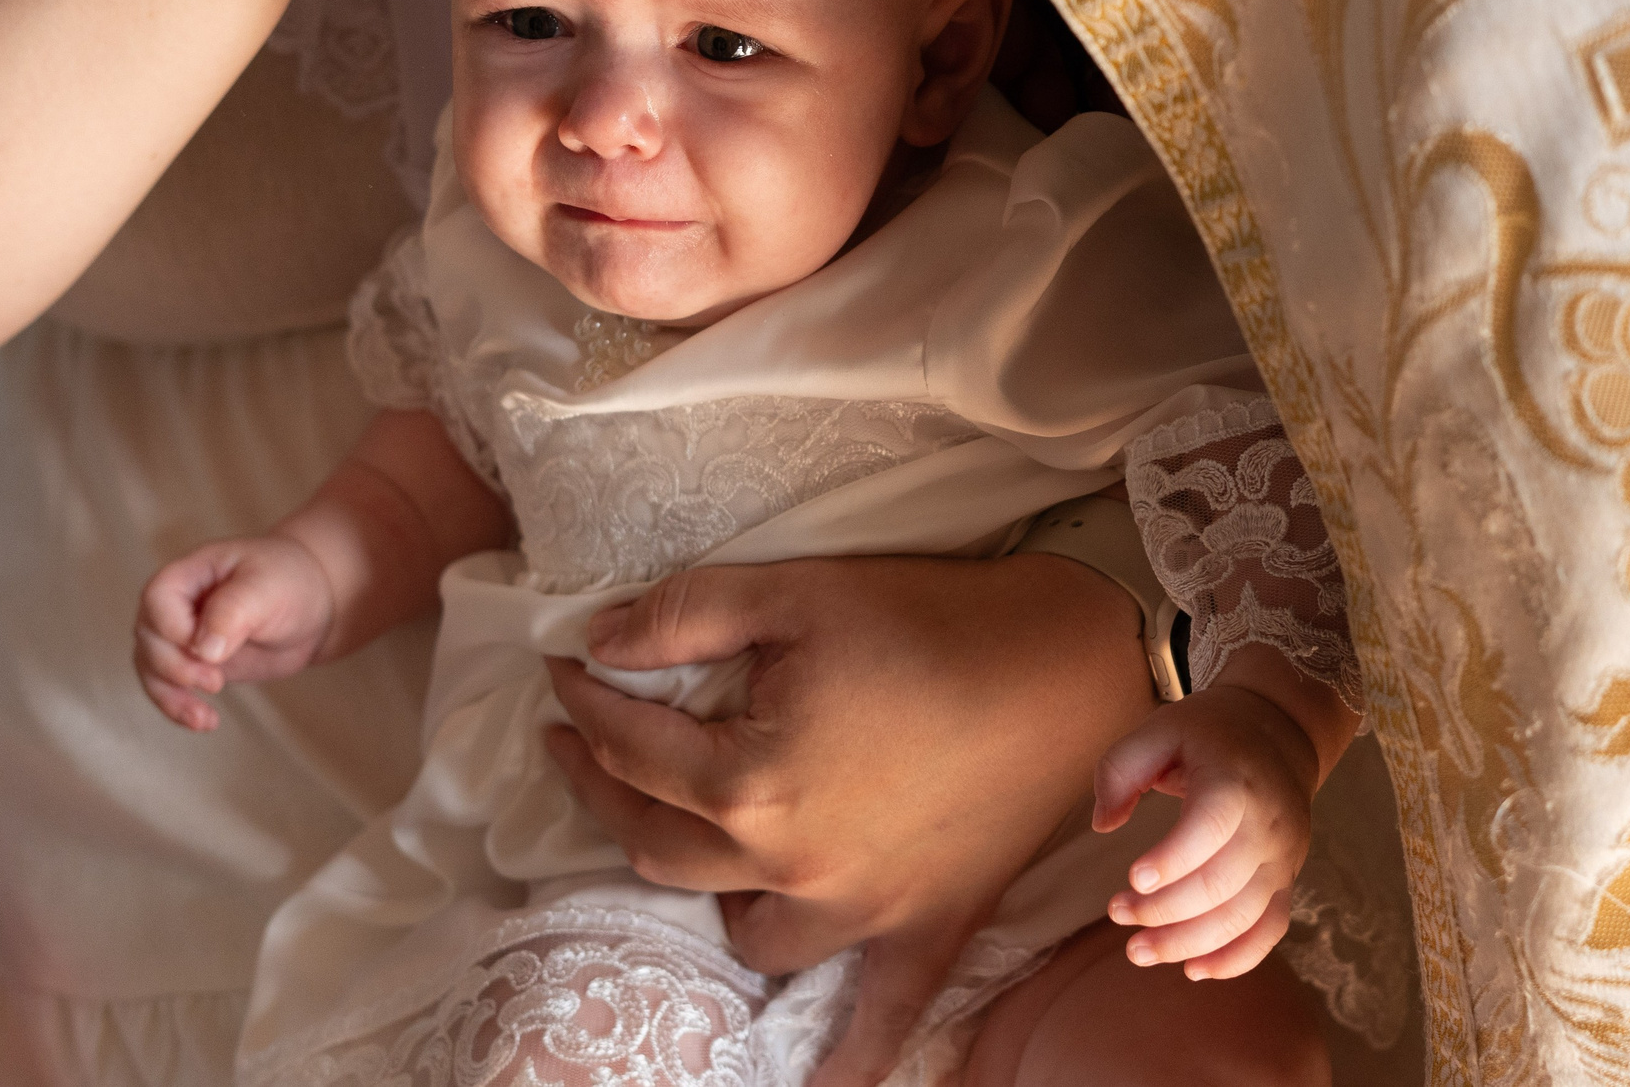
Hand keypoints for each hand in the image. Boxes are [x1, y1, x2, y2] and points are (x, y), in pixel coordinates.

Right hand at [133, 537, 336, 731]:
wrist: (313, 603)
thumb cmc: (289, 580)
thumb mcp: (268, 587)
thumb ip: (233, 611)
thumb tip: (203, 651)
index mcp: (187, 574)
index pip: (158, 600)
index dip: (176, 630)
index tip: (209, 650)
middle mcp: (174, 605)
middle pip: (150, 640)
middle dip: (177, 668)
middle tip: (216, 681)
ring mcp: (179, 637)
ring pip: (152, 670)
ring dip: (172, 698)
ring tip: (205, 719)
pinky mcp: (192, 664)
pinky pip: (170, 689)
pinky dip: (180, 708)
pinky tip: (205, 723)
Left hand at [544, 553, 1155, 1085]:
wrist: (1065, 661)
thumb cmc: (932, 619)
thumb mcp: (796, 591)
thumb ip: (683, 616)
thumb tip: (597, 643)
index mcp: (751, 780)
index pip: (632, 749)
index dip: (586, 705)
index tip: (564, 672)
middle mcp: (791, 863)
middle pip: (660, 842)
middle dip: (609, 788)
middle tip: (591, 739)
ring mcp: (857, 909)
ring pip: (743, 929)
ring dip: (705, 889)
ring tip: (691, 838)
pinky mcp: (923, 927)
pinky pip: (878, 1016)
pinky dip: (844, 1057)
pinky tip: (813, 1086)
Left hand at [1092, 682, 1321, 981]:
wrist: (1279, 734)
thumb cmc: (1210, 733)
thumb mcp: (1160, 728)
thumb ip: (1120, 769)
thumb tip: (1103, 825)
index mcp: (1235, 781)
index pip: (1210, 827)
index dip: (1172, 860)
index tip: (1132, 878)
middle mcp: (1267, 824)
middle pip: (1221, 884)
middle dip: (1164, 911)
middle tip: (1116, 913)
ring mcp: (1282, 857)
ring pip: (1242, 917)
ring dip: (1188, 943)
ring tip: (1138, 951)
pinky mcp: (1286, 879)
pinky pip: (1270, 931)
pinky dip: (1236, 959)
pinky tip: (1193, 969)